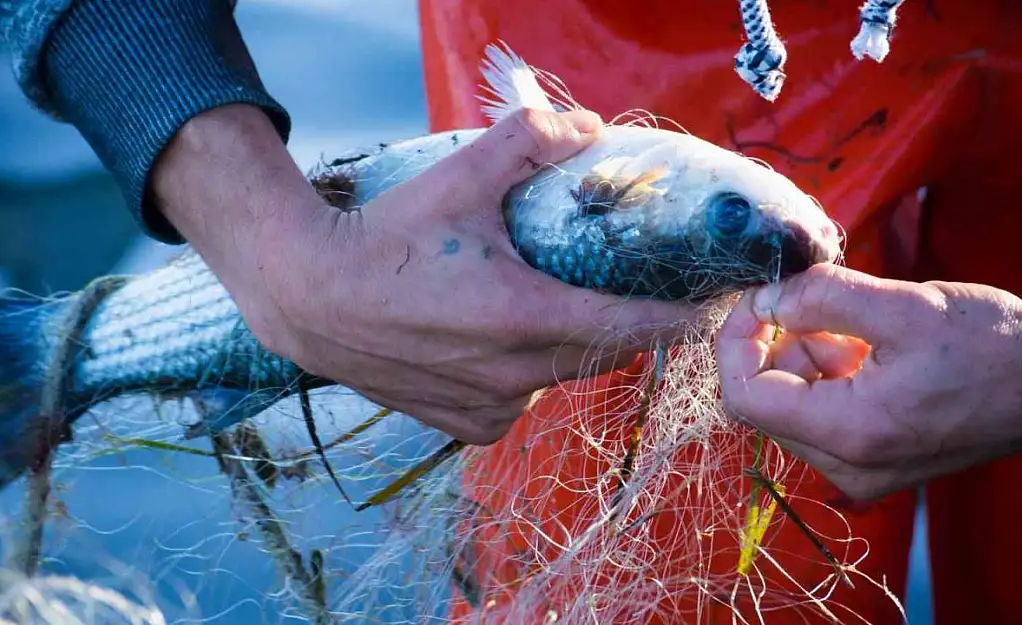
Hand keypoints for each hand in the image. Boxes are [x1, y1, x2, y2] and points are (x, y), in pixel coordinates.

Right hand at [153, 104, 699, 444]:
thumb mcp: (457, 180)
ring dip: (571, 345)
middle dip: (626, 323)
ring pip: (562, 377)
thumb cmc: (384, 240)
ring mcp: (491, 406)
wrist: (310, 299)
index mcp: (523, 318)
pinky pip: (524, 400)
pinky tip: (500, 341)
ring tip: (549, 303)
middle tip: (629, 285)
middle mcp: (514, 375)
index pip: (633, 327)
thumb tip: (588, 127)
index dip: (680, 316)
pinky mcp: (467, 425)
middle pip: (604, 353)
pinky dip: (528, 372)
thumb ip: (527, 145)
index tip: (712, 303)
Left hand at [716, 263, 1021, 499]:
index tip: (756, 298)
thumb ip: (821, 298)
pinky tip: (871, 347)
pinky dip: (830, 373)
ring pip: (793, 405)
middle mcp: (847, 467)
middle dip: (776, 344)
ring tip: (860, 324)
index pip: (744, 396)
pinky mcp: (876, 460)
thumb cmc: (994, 346)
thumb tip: (764, 298)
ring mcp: (862, 470)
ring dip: (806, 355)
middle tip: (817, 302)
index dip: (735, 341)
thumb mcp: (904, 306)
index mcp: (849, 433)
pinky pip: (823, 414)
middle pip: (766, 402)